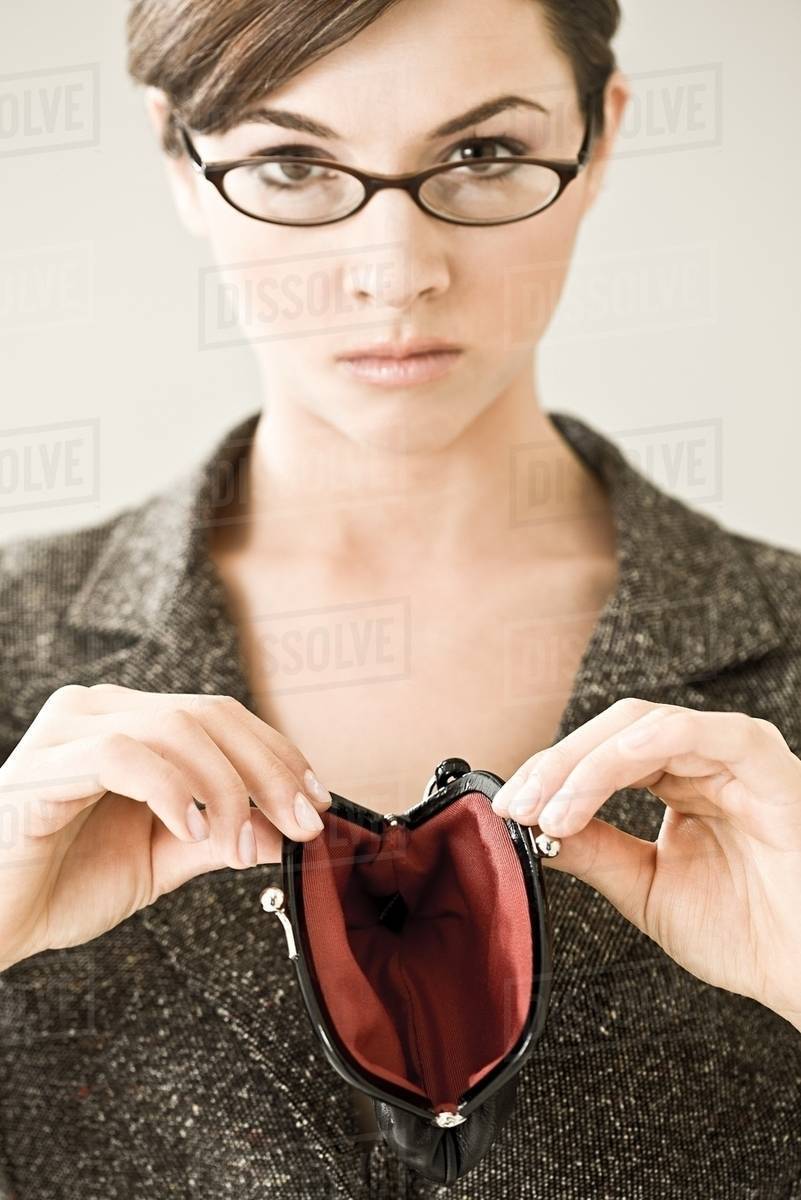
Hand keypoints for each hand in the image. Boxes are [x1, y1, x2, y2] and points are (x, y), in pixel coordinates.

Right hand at [0, 684, 332, 970]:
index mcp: (130, 723)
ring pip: (175, 728)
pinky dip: (172, 789)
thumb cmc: (60, 884)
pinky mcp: (44, 766)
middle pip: (210, 715)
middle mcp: (99, 711)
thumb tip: (283, 829)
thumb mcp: (161, 858)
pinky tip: (192, 828)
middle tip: (300, 824)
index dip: (278, 754)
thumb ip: (218, 836)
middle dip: (269, 769)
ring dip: (227, 787)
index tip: (317, 802)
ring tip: (240, 842)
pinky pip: (123, 756)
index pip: (222, 717)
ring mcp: (68, 730)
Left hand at [490, 697, 800, 1032]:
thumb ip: (594, 849)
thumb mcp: (645, 887)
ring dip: (580, 764)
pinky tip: (590, 789)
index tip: (508, 809)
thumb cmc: (746, 933)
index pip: (601, 752)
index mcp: (681, 779)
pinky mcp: (759, 758)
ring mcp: (734, 752)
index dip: (549, 774)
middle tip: (517, 807)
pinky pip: (686, 733)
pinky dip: (627, 753)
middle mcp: (706, 757)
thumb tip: (530, 824)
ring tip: (547, 812)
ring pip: (639, 724)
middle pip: (613, 729)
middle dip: (554, 766)